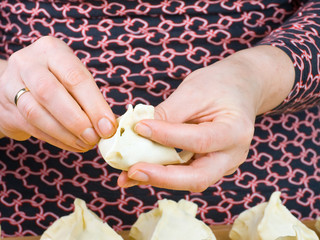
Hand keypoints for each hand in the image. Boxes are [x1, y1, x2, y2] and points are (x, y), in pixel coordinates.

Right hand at [0, 36, 115, 150]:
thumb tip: (111, 124)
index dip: (94, 104)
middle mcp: (28, 62)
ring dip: (65, 133)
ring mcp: (10, 83)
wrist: (12, 88)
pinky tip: (71, 144)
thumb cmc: (54, 82)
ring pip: (36, 112)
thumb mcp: (71, 80)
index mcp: (52, 49)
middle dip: (76, 119)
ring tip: (85, 144)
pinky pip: (30, 126)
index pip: (75, 76)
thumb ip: (90, 98)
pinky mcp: (4, 106)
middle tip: (94, 138)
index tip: (108, 127)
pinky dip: (55, 139)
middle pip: (50, 91)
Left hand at [118, 45, 293, 190]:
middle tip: (132, 171)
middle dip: (162, 177)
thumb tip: (137, 132)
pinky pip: (184, 174)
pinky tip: (138, 170)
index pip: (200, 140)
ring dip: (157, 178)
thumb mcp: (194, 91)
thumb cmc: (218, 85)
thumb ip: (169, 113)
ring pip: (189, 180)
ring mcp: (222, 164)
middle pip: (198, 177)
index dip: (167, 137)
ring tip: (127, 174)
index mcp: (236, 130)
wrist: (238, 89)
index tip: (139, 128)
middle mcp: (232, 155)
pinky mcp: (208, 166)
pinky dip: (161, 173)